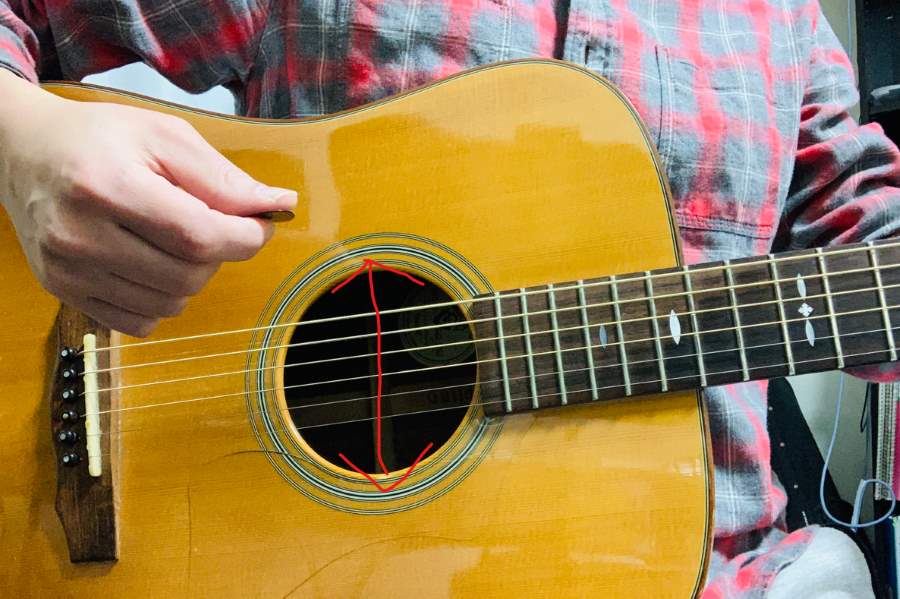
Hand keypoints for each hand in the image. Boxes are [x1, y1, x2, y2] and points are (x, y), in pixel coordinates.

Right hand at [0, 70, 296, 336]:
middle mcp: (79, 234)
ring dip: (192, 276)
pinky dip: (162, 299)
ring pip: (170, 304)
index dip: (246, 237)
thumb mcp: (166, 137)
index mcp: (107, 185)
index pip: (199, 236)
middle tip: (213, 223)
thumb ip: (223, 178)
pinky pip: (140, 322)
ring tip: (176, 239)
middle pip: (188, 275)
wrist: (23, 151)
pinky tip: (152, 263)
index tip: (261, 224)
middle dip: (219, 253)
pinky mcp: (63, 291)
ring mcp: (67, 269)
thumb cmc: (100, 139)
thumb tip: (280, 204)